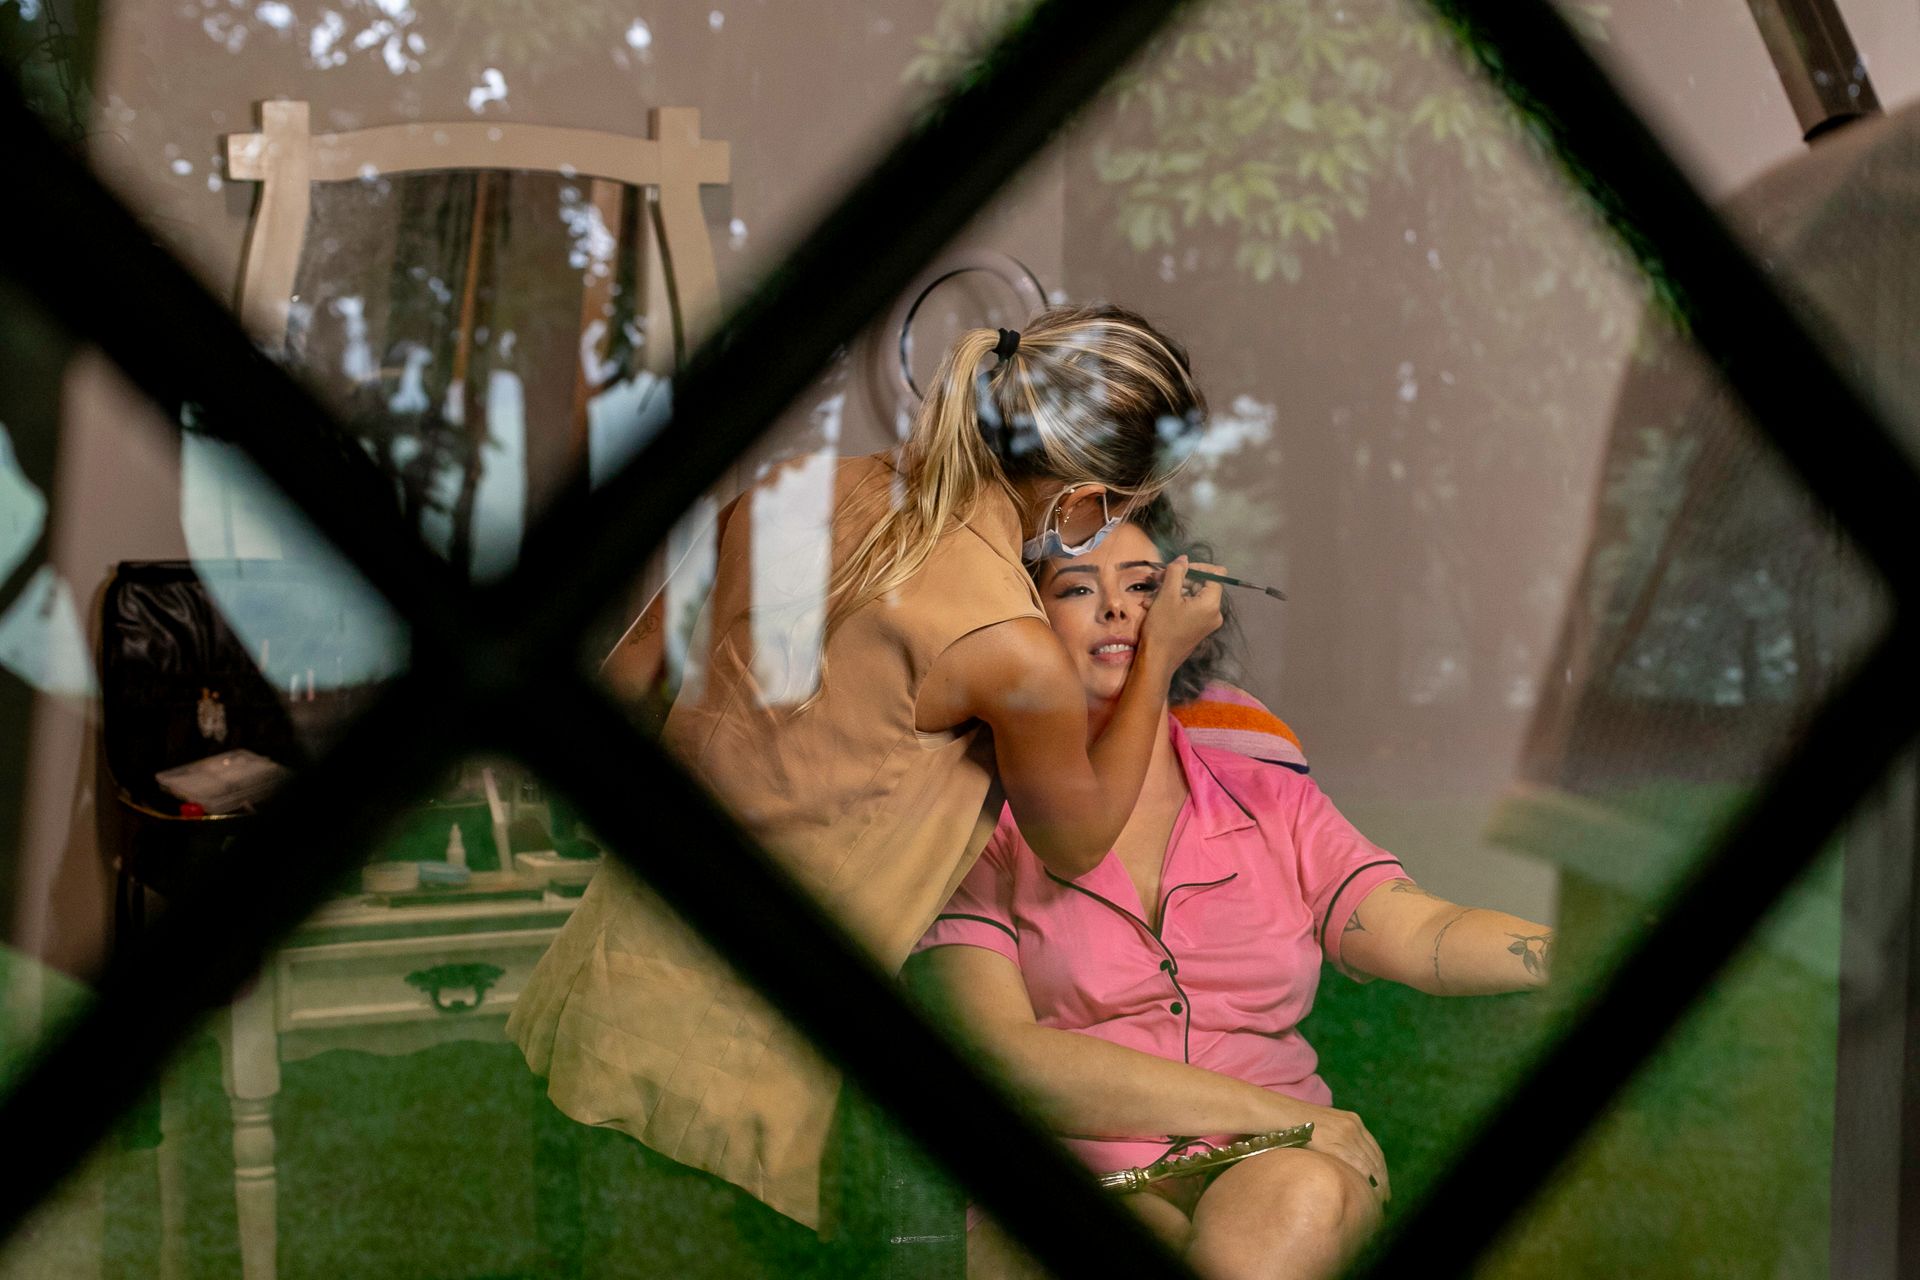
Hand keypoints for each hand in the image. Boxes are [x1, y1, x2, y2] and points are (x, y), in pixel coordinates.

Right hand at [1138, 556, 1222, 675]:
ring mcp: (1207, 622)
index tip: (1177, 568)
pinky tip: (1153, 604)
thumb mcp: (1167, 595)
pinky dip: (1173, 603)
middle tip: (1156, 579)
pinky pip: (1189, 608)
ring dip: (1171, 591)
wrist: (1157, 661)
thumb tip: (1184, 559)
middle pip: (1201, 585)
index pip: (1215, 574)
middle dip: (1178, 579)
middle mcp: (1215, 613)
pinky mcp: (1198, 628)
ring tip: (1150, 595)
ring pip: (1191, 596)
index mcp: (1212, 603)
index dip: (1197, 567)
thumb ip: (1177, 572)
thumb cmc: (1162, 627)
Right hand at [1263, 1098, 1389, 1203]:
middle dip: (1383, 1180)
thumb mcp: (1324, 1130)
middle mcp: (1353, 1125)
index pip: (1375, 1150)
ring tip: (1377, 1202)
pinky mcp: (1334, 1142)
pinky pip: (1355, 1165)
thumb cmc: (1295, 1125)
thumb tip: (1344, 1167)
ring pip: (1368, 1164)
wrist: (1276, 1114)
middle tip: (1385, 1200)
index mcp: (1353, 1121)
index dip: (1382, 1171)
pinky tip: (1365, 1193)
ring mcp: (1345, 1133)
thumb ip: (1337, 1143)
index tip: (1384, 1187)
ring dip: (1376, 1184)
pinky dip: (1363, 1181)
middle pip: (1375, 1158)